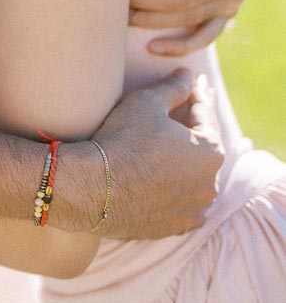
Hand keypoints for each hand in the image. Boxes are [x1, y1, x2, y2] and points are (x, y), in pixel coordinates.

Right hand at [57, 69, 223, 239]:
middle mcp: (209, 184)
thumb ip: (174, 88)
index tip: (190, 83)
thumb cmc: (121, 140)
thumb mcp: (147, 103)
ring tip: (166, 149)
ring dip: (184, 164)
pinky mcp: (173, 227)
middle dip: (191, 131)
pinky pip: (180, 204)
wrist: (92, 188)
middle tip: (177, 113)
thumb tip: (188, 75)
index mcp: (210, 151)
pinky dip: (174, 192)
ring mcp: (192, 210)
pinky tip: (161, 181)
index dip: (195, 95)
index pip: (204, 114)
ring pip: (193, 179)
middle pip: (201, 149)